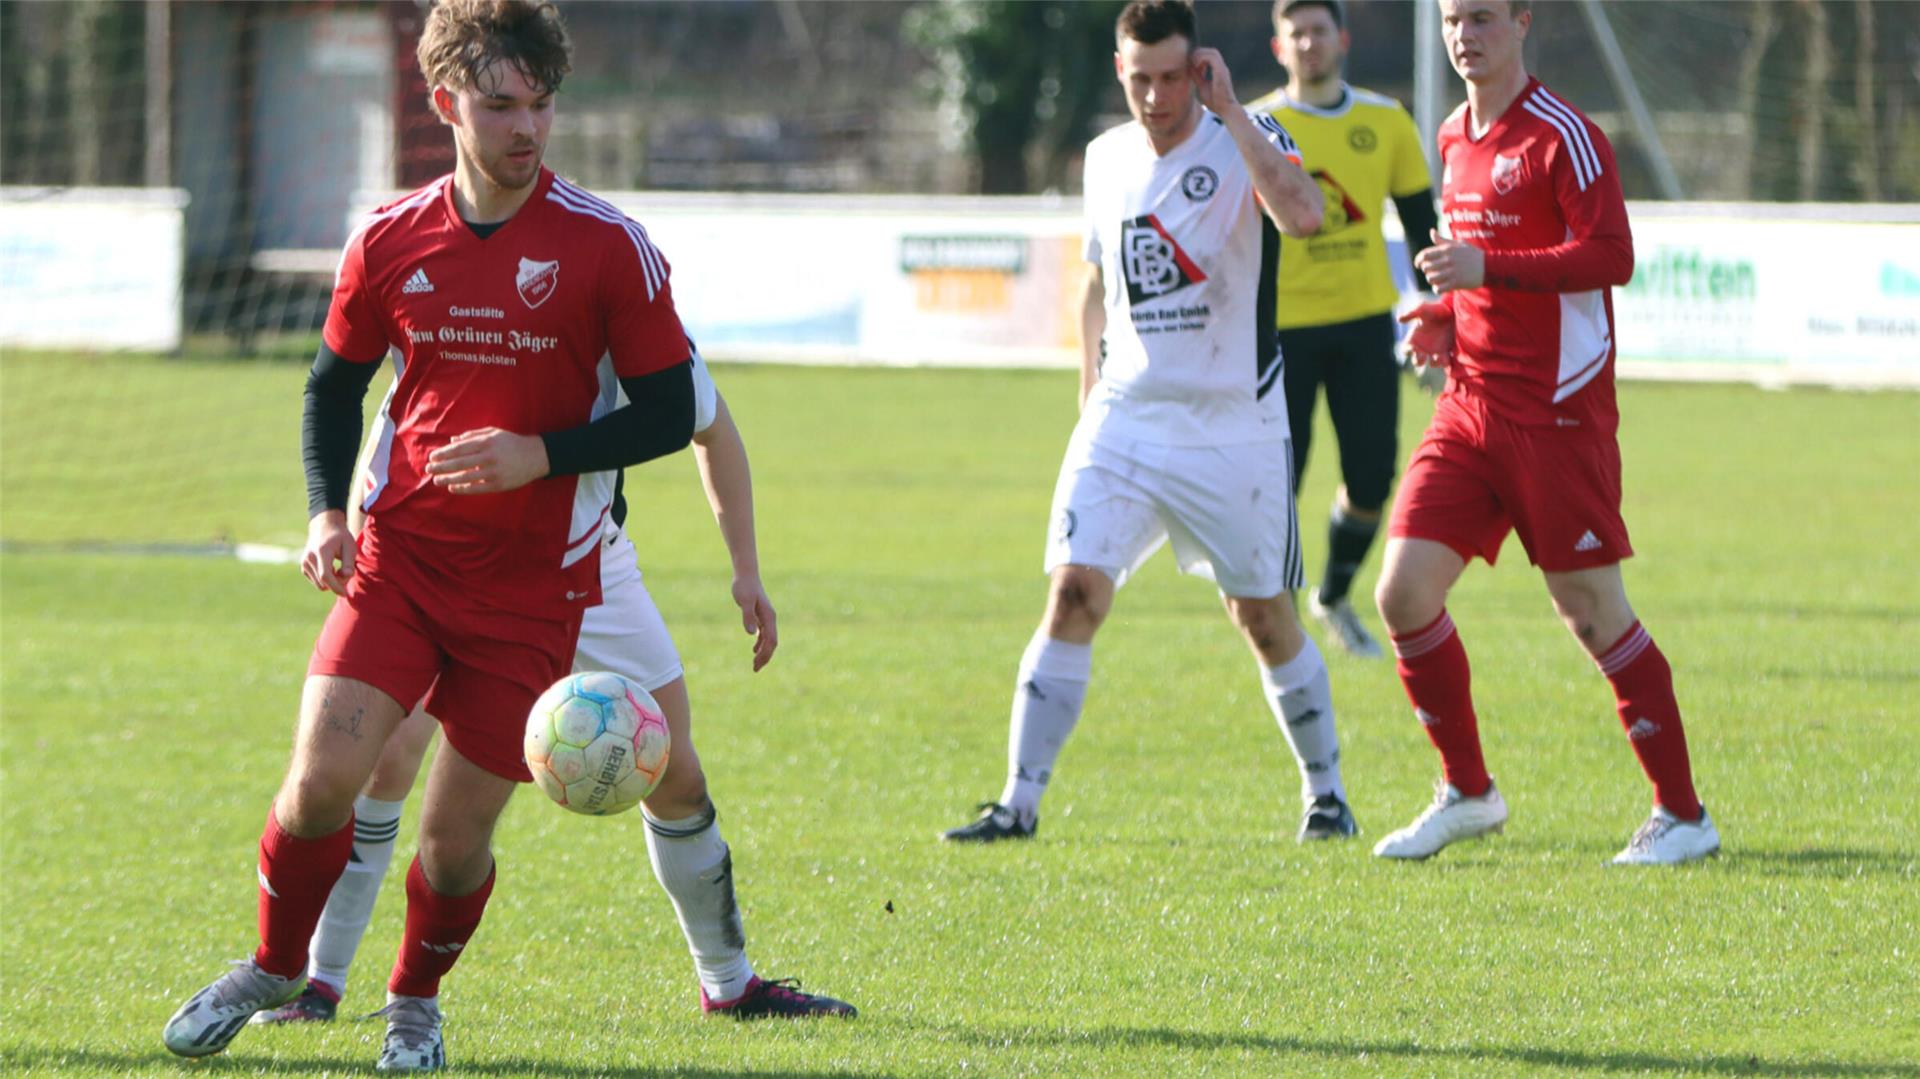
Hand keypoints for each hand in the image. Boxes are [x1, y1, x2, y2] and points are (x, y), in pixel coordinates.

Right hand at [301, 510, 355, 595]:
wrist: (324, 527)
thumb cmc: (340, 537)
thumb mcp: (349, 546)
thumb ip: (349, 562)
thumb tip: (347, 576)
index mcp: (321, 552)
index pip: (326, 575)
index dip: (336, 586)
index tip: (345, 593)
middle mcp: (309, 558)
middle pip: (324, 582)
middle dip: (337, 583)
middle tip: (348, 572)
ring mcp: (304, 563)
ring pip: (320, 585)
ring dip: (332, 582)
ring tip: (340, 570)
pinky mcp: (303, 567)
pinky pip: (316, 582)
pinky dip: (325, 580)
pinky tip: (331, 569)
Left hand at [425, 427, 548, 494]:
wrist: (535, 457)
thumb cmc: (511, 442)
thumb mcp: (493, 433)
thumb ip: (472, 436)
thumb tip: (452, 441)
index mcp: (486, 442)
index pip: (459, 449)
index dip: (443, 454)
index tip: (432, 457)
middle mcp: (489, 457)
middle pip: (459, 463)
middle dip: (441, 467)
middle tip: (429, 469)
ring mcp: (494, 472)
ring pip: (465, 477)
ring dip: (448, 479)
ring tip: (436, 480)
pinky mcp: (498, 484)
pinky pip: (476, 488)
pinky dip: (463, 488)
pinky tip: (452, 487)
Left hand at [731, 574, 777, 671]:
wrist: (746, 574)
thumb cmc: (744, 586)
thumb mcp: (744, 601)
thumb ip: (747, 616)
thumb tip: (751, 633)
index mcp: (769, 617)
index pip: (771, 640)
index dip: (765, 654)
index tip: (756, 665)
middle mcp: (770, 618)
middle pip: (772, 643)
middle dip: (765, 657)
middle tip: (755, 669)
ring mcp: (767, 617)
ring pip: (769, 639)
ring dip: (764, 652)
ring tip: (755, 665)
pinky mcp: (761, 615)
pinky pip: (764, 634)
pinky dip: (761, 643)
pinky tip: (754, 650)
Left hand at [1189, 47, 1237, 113]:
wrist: (1225, 110)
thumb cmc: (1216, 102)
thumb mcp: (1202, 87)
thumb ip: (1198, 77)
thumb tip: (1190, 70)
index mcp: (1219, 71)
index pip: (1210, 56)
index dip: (1199, 56)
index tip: (1189, 63)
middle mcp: (1222, 68)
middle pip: (1211, 51)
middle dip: (1199, 52)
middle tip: (1189, 60)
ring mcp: (1223, 69)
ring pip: (1212, 52)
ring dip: (1200, 54)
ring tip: (1192, 62)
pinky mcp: (1221, 72)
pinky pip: (1212, 58)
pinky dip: (1202, 59)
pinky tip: (1195, 66)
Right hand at [1397, 299, 1456, 369]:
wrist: (1453, 309)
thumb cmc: (1435, 309)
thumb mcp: (1422, 308)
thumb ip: (1411, 313)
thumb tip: (1399, 320)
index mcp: (1415, 339)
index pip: (1405, 350)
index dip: (1407, 351)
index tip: (1412, 347)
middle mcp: (1424, 348)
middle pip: (1417, 362)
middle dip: (1419, 361)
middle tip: (1423, 356)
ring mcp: (1436, 351)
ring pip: (1433, 364)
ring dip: (1435, 362)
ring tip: (1440, 355)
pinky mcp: (1448, 351)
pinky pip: (1446, 362)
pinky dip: (1447, 362)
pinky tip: (1449, 356)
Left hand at [1414, 229, 1485, 291]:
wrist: (1489, 266)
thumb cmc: (1472, 255)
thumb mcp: (1458, 244)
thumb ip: (1442, 241)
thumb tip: (1431, 232)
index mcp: (1447, 249)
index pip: (1425, 255)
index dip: (1418, 260)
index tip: (1418, 265)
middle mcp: (1448, 260)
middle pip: (1426, 267)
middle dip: (1427, 271)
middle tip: (1432, 272)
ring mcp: (1452, 271)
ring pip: (1431, 278)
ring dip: (1432, 280)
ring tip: (1437, 279)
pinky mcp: (1456, 282)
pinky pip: (1438, 288)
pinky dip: (1437, 288)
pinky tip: (1442, 287)